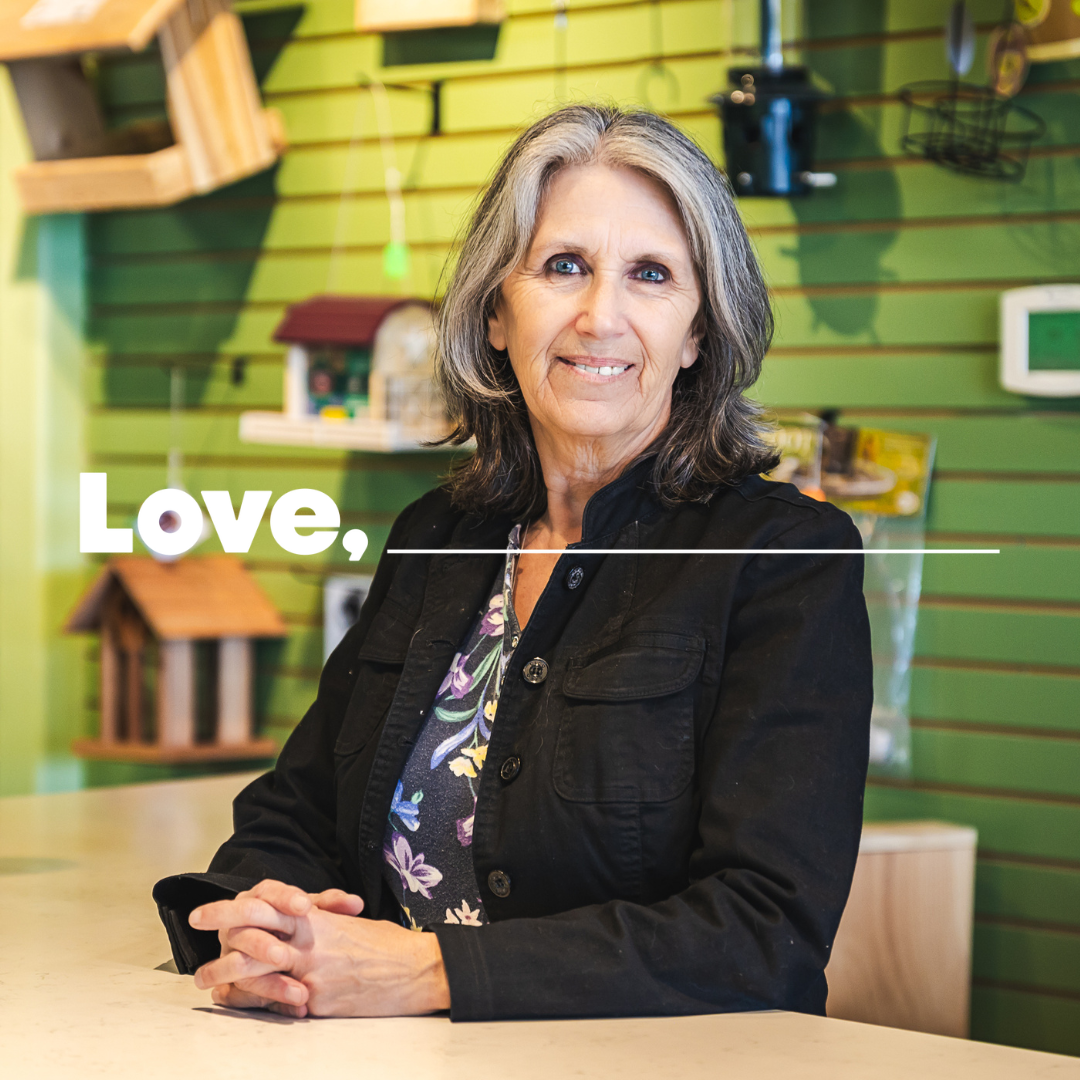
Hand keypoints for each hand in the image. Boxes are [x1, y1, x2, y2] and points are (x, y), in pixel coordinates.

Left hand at [190, 879, 449, 1017]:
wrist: (416, 970)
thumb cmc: (388, 946)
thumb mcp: (350, 925)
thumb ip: (320, 923)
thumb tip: (300, 924)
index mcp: (316, 918)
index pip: (266, 905)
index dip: (231, 907)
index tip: (205, 911)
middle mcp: (309, 940)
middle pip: (252, 930)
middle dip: (218, 928)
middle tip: (193, 929)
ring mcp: (311, 971)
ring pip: (256, 968)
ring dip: (225, 973)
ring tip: (205, 979)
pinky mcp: (317, 1001)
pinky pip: (277, 1003)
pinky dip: (255, 1002)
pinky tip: (237, 1002)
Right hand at [190, 880, 363, 1015]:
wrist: (265, 952)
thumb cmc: (293, 924)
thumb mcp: (310, 912)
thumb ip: (331, 905)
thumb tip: (355, 904)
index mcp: (260, 899)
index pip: (268, 893)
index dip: (285, 899)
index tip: (305, 907)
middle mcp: (239, 924)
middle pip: (243, 928)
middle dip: (262, 942)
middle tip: (283, 956)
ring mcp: (229, 954)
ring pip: (239, 966)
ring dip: (268, 982)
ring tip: (299, 993)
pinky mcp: (229, 984)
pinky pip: (240, 996)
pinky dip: (265, 1004)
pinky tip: (289, 1009)